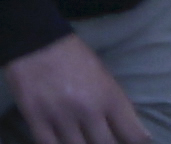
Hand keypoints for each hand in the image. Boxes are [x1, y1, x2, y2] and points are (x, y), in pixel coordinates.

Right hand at [1, 34, 151, 143]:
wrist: (32, 38)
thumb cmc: (73, 57)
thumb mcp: (105, 78)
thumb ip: (120, 108)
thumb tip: (139, 137)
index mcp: (109, 97)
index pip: (135, 137)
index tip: (128, 143)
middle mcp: (88, 110)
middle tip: (98, 138)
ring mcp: (60, 115)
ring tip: (80, 139)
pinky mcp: (35, 117)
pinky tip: (60, 141)